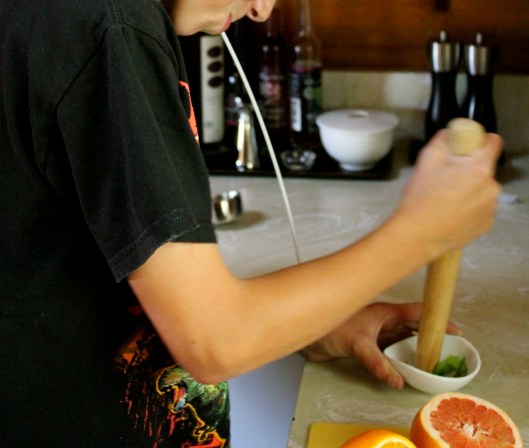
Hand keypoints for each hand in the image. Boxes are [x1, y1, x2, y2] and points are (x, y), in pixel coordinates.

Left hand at [300, 302, 461, 389]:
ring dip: (418, 347)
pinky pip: (393, 349)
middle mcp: (384, 320)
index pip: (418, 312)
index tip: (457, 330)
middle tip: (451, 349)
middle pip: (415, 326)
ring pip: (405, 338)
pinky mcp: (370, 343)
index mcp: (386, 311)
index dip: (438, 318)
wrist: (307, 334)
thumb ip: (377, 362)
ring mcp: (378, 331)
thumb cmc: (330, 328)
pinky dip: (404, 357)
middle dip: (432, 335)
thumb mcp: (357, 344)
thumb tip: (398, 380)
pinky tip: (410, 367)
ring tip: (436, 359)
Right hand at [396, 130, 502, 258]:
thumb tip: (452, 133)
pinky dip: (469, 209)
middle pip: (484, 169)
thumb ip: (443, 139)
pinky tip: (451, 214)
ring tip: (445, 201)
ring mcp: (491, 208)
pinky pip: (481, 209)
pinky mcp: (486, 225)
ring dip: (469, 191)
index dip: (478, 142)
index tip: (463, 150)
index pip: (493, 142)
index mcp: (479, 168)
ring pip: (483, 190)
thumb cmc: (420, 199)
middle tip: (444, 181)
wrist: (417, 236)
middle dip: (468, 171)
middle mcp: (492, 187)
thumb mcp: (426, 160)